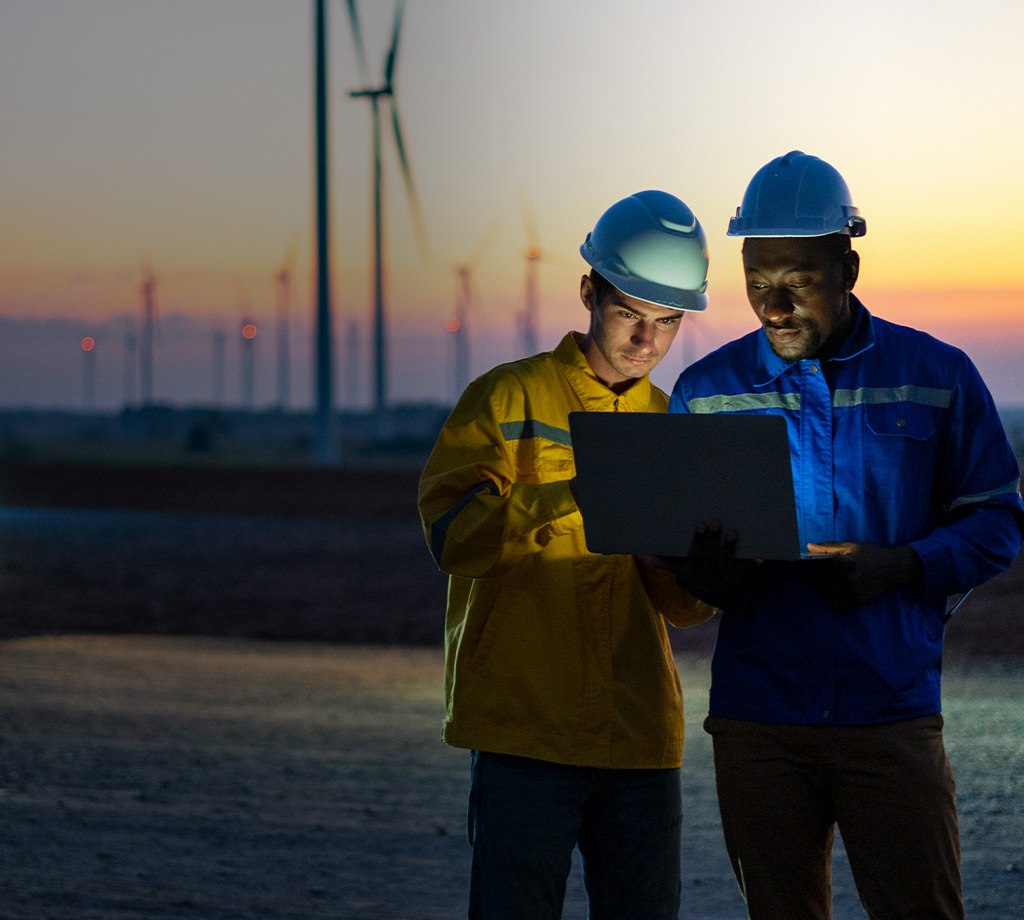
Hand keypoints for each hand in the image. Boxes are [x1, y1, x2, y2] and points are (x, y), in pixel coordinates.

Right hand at [665, 520, 759, 607]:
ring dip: (729, 548)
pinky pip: (743, 573)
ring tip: (732, 532)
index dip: (697, 541)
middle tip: (716, 521)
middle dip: (712, 539)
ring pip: (725, 563)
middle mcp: (706, 577)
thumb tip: (646, 558)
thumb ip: (666, 563)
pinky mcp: (736, 581)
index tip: (700, 525)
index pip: (693, 555)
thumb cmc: (696, 575)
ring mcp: (722, 580)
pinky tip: (760, 557)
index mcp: (692, 572)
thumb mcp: (680, 571)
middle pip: (709, 557)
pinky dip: (751, 566)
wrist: (716, 596)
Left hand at [806, 542, 922, 607]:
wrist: (892, 568)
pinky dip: (837, 597)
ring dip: (830, 586)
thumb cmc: (870, 554)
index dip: (822, 564)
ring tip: (842, 579)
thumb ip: (828, 547)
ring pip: (829, 591)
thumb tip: (808, 547)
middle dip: (826, 574)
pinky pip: (837, 603)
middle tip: (839, 570)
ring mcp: (852, 592)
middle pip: (823, 579)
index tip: (829, 563)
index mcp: (845, 563)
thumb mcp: (850, 546)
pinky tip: (844, 589)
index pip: (820, 567)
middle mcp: (848, 579)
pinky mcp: (857, 601)